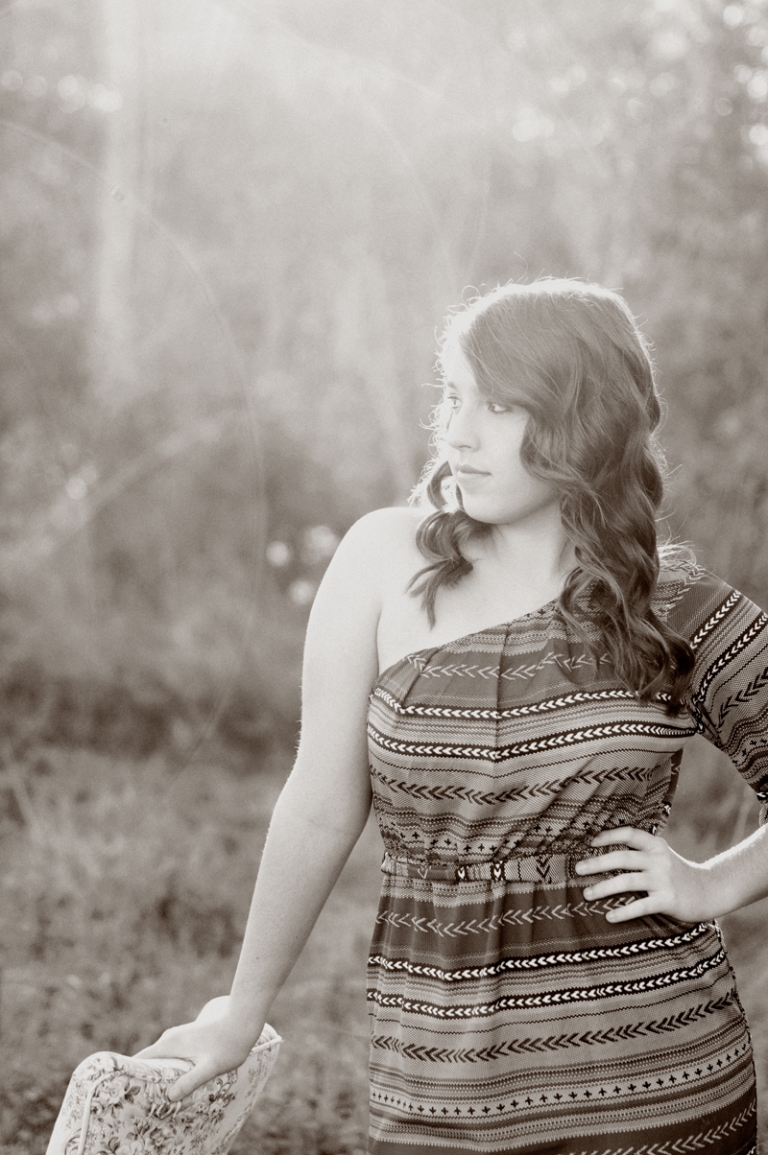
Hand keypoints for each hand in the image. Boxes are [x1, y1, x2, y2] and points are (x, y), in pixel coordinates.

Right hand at [133, 1005, 260, 1100]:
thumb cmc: (228, 1045)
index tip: (124, 1093)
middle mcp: (170, 1039)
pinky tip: (175, 1084)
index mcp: (169, 1044)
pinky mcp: (187, 1040)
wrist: (243, 1020)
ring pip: (160, 1059)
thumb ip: (190, 1081)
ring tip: (156, 1097)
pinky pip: (170, 1057)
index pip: (140, 1059)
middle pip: (148, 1061)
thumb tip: (169, 1096)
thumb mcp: (210, 1067)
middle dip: (142, 1079)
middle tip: (141, 1103)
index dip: (129, 1075)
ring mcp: (178, 1038)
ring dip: (157, 1075)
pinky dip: (168, 1070)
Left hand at [575, 826, 718, 924]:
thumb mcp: (662, 856)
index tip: (591, 842)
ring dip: (604, 887)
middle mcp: (659, 859)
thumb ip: (641, 853)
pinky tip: (609, 916)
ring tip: (587, 893)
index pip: (629, 834)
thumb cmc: (679, 874)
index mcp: (656, 845)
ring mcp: (664, 880)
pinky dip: (623, 911)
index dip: (609, 835)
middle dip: (597, 862)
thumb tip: (605, 853)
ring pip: (627, 880)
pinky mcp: (668, 900)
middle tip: (578, 868)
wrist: (710, 891)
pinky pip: (641, 905)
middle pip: (622, 857)